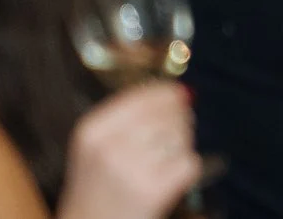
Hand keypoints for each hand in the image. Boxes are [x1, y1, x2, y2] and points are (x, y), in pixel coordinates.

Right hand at [55, 82, 200, 218]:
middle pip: (168, 114)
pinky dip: (185, 169)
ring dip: (180, 146)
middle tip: (166, 141)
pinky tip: (166, 179)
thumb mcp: (97, 144)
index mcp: (93, 130)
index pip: (146, 95)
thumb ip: (135, 113)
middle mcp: (109, 147)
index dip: (168, 95)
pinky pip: (189, 162)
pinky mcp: (153, 191)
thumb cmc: (98, 184)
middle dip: (177, 122)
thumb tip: (182, 92)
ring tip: (160, 162)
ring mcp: (131, 169)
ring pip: (181, 136)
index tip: (175, 98)